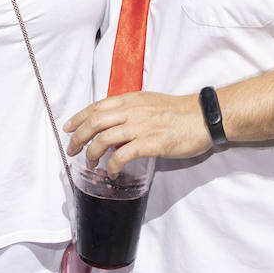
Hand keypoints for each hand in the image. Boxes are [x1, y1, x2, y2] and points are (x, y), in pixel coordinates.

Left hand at [64, 91, 212, 174]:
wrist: (205, 116)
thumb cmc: (181, 112)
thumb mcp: (151, 102)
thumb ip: (132, 110)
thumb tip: (114, 123)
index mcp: (132, 99)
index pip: (97, 106)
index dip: (78, 117)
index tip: (68, 127)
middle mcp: (133, 111)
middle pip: (95, 122)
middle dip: (78, 137)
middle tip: (72, 150)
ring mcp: (141, 127)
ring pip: (104, 139)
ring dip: (92, 153)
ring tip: (90, 164)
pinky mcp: (151, 143)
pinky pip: (123, 155)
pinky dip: (112, 165)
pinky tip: (112, 172)